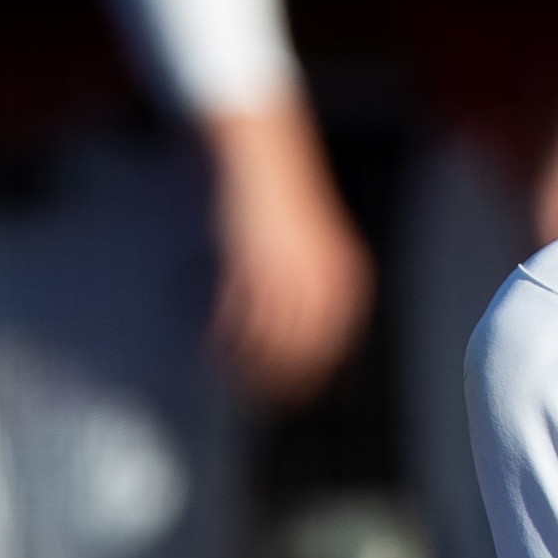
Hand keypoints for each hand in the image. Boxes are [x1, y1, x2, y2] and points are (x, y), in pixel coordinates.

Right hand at [202, 103, 371, 407]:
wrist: (265, 160)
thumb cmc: (286, 211)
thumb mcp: (315, 255)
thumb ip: (315, 297)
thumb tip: (303, 346)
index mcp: (347, 279)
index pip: (332, 347)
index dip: (308, 378)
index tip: (287, 397)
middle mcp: (323, 278)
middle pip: (300, 352)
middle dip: (274, 379)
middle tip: (252, 395)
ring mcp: (287, 270)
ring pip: (266, 341)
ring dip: (244, 364)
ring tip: (226, 373)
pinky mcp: (250, 262)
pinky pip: (236, 317)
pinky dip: (222, 338)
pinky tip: (210, 346)